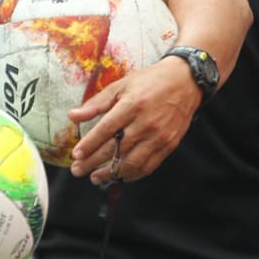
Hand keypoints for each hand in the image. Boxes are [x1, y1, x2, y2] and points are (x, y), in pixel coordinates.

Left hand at [68, 56, 200, 184]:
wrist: (185, 81)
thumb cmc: (149, 81)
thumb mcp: (121, 85)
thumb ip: (96, 104)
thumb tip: (72, 116)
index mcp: (132, 105)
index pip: (106, 130)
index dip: (89, 144)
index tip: (76, 155)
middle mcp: (146, 123)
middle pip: (116, 149)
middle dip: (93, 162)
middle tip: (78, 170)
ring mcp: (159, 136)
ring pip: (132, 162)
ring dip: (111, 173)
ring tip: (95, 177)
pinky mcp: (169, 145)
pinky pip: (149, 166)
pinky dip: (132, 174)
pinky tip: (119, 175)